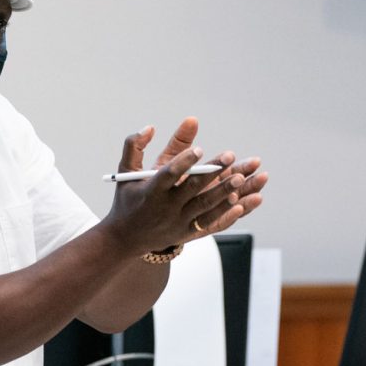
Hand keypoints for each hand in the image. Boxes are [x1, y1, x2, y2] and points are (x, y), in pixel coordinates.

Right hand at [105, 119, 268, 252]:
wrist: (126, 238)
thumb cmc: (127, 199)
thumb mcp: (125, 172)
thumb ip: (134, 146)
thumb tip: (150, 127)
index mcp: (151, 191)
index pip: (169, 175)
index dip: (184, 162)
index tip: (199, 149)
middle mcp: (165, 207)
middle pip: (192, 188)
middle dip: (212, 172)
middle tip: (230, 155)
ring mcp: (178, 221)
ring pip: (205, 205)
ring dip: (224, 191)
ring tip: (241, 177)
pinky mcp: (187, 232)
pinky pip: (210, 222)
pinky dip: (225, 213)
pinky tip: (240, 203)